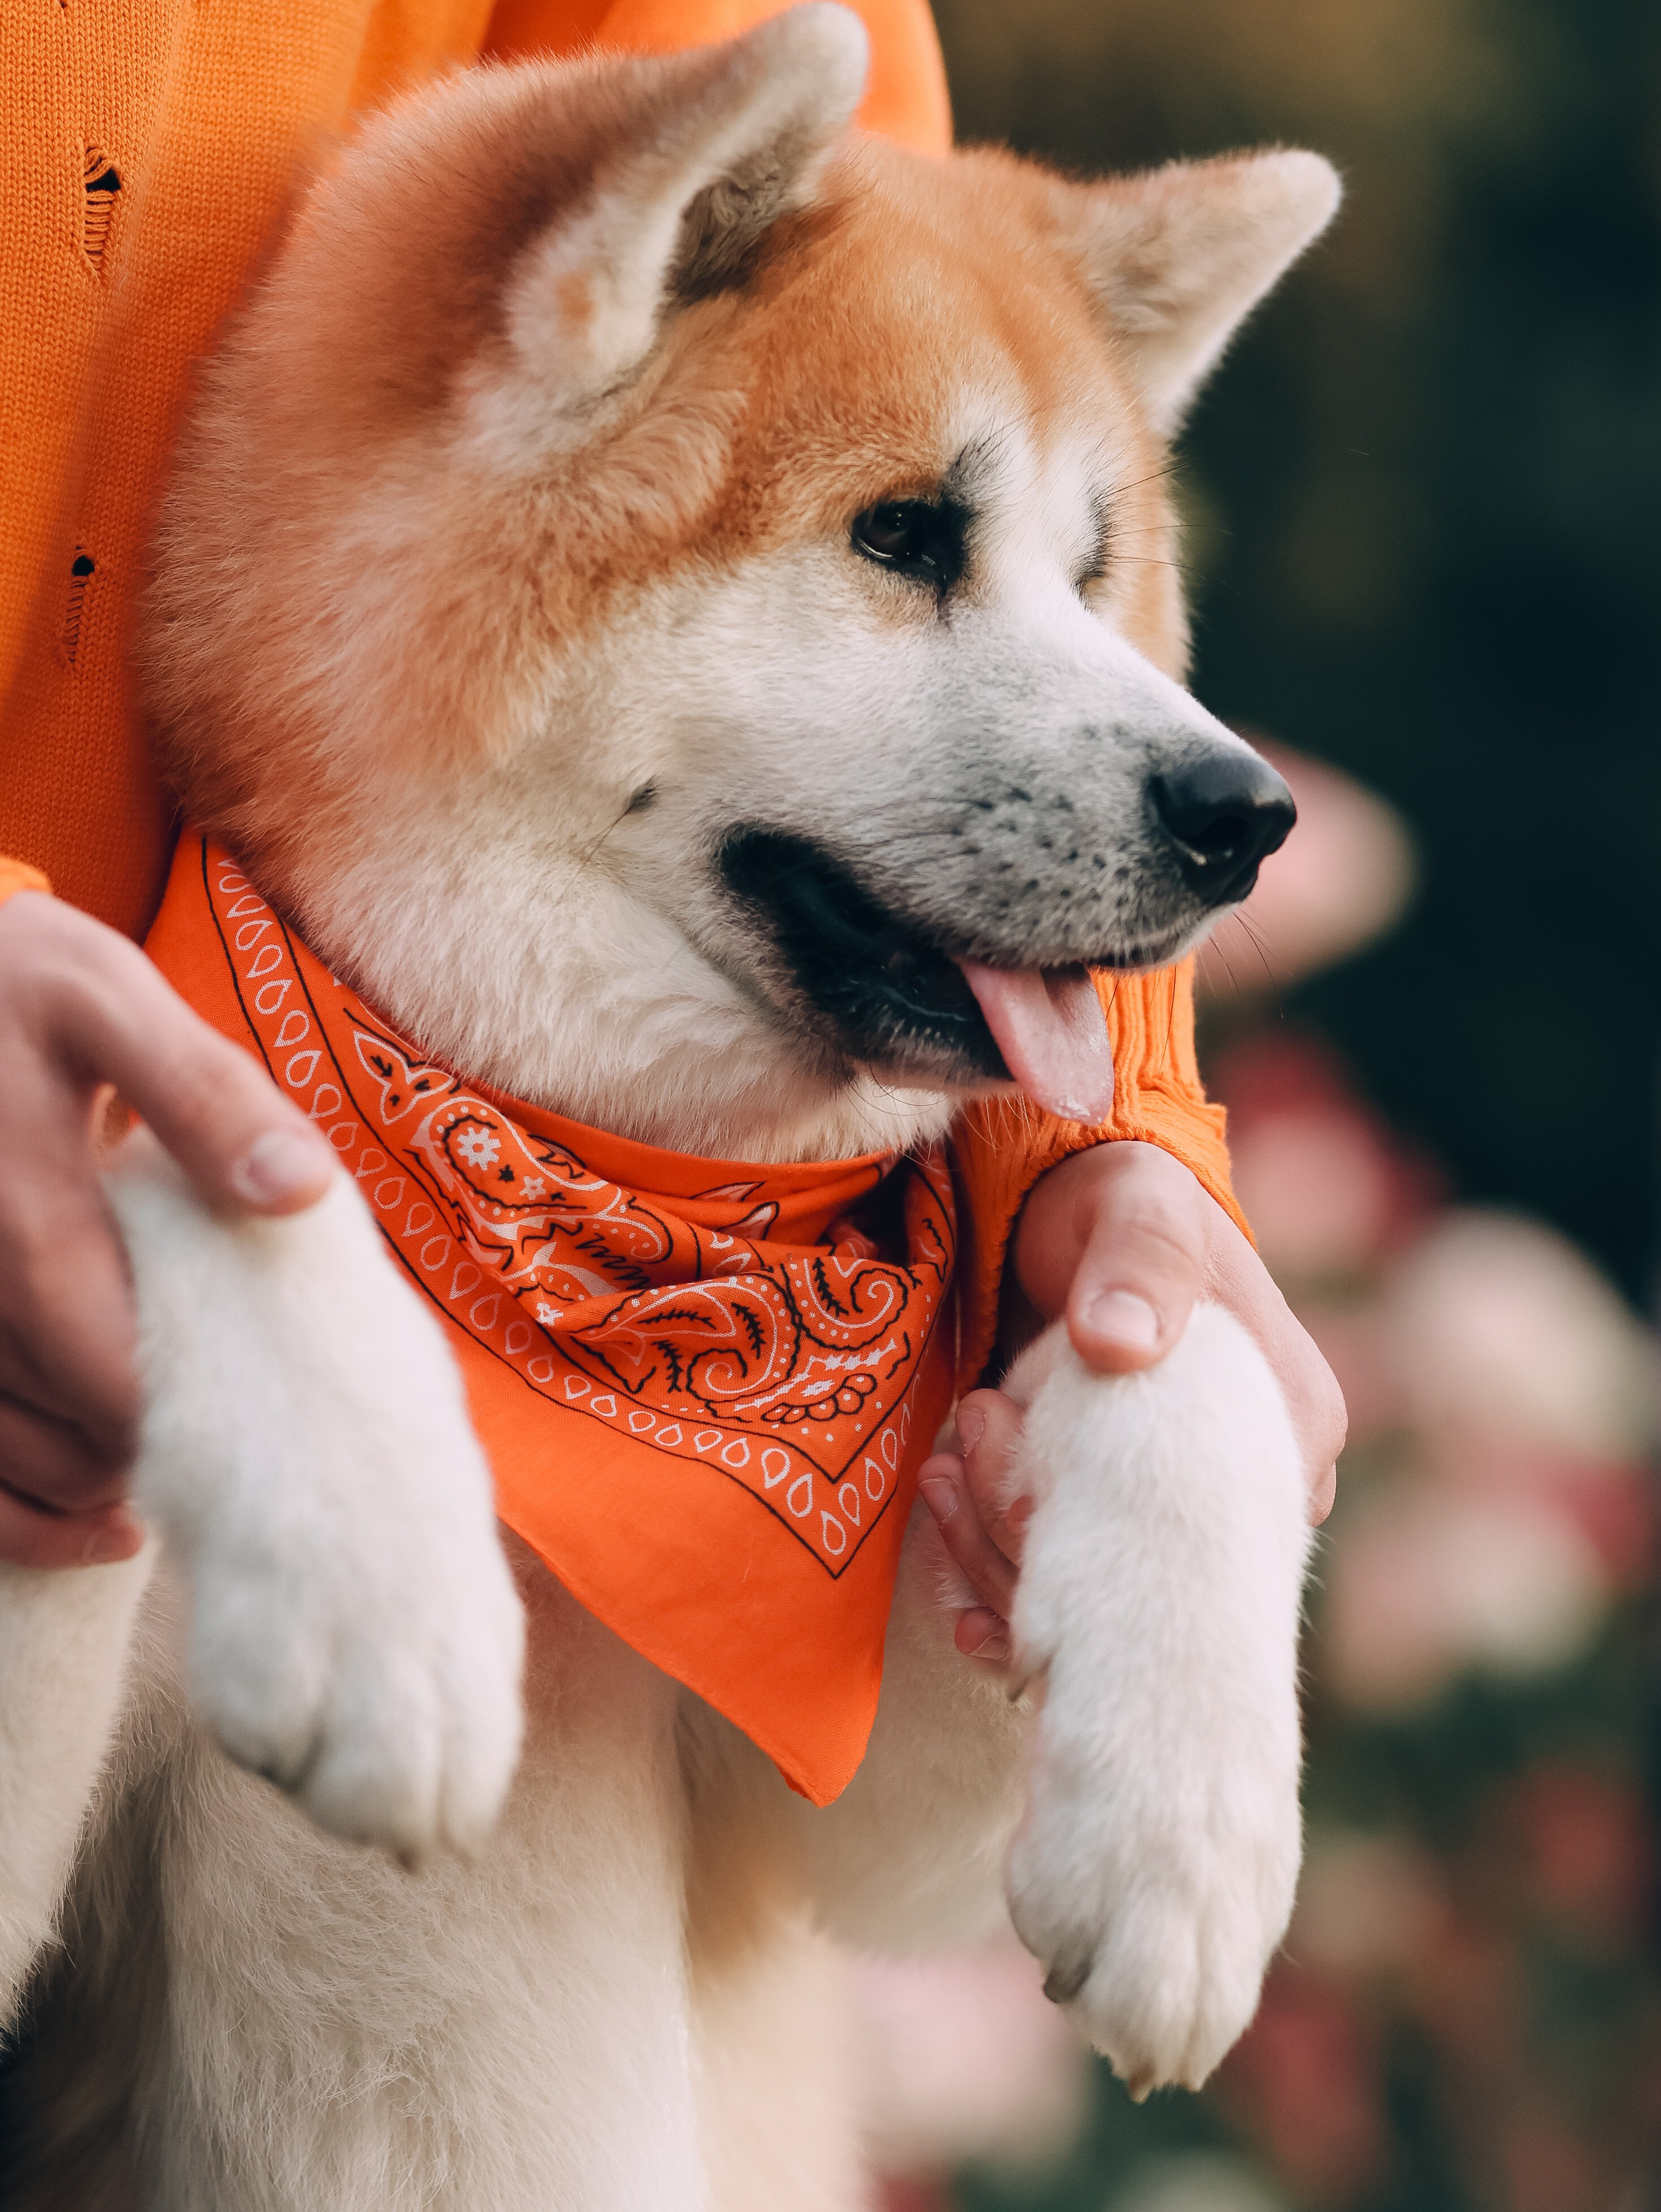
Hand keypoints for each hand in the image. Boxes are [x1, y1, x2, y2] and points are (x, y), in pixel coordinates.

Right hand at [0, 891, 334, 1567]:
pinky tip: (104, 1529)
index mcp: (28, 1225)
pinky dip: (27, 1521)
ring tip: (196, 1463)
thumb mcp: (109, 1001)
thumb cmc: (11, 989)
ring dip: (101, 1484)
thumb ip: (204, 1096)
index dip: (210, 1415)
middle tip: (260, 1428)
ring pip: (17, 1464)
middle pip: (80, 1436)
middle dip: (172, 1446)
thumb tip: (302, 1189)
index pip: (128, 1379)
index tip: (282, 1406)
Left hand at [919, 1140, 1345, 1660]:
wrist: (1079, 1219)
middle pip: (1143, 1582)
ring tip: (940, 1478)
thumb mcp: (1136, 1209)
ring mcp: (1182, 1526)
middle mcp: (1250, 1497)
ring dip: (999, 1563)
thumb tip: (1122, 1343)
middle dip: (1026, 1539)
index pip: (1204, 1532)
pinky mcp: (1120, 1539)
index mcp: (1287, 1429)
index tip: (1008, 1446)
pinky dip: (1012, 1616)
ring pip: (1097, 1606)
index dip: (1096, 1519)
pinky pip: (1074, 1618)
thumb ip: (1139, 1260)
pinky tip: (967, 1618)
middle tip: (952, 1459)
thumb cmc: (1124, 1207)